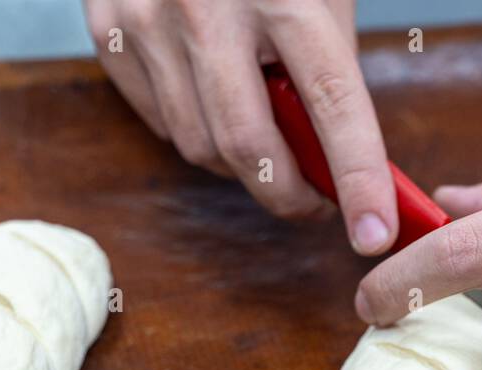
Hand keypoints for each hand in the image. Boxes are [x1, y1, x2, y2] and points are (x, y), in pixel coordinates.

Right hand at [85, 0, 397, 253]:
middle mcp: (208, 8)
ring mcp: (148, 19)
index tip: (373, 235)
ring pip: (199, 146)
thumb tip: (338, 161)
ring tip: (266, 138)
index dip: (357, 177)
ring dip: (242, 165)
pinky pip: (158, 121)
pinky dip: (195, 130)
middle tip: (317, 202)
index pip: (330, 105)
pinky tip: (213, 98)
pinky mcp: (109, 29)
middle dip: (290, 195)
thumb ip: (325, 64)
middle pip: (247, 149)